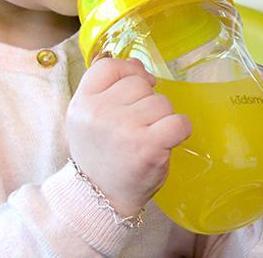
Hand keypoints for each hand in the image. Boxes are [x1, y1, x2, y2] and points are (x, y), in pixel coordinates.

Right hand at [66, 56, 191, 215]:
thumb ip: (109, 86)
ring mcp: (125, 129)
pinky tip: (166, 141)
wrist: (101, 197)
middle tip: (136, 126)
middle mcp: (100, 112)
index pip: (110, 65)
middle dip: (146, 101)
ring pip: (162, 102)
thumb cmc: (100, 153)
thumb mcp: (90, 116)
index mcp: (82, 102)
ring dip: (161, 118)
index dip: (129, 72)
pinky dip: (179, 130)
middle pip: (140, 83)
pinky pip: (179, 121)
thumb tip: (138, 64)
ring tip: (147, 137)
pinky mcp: (148, 147)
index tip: (136, 89)